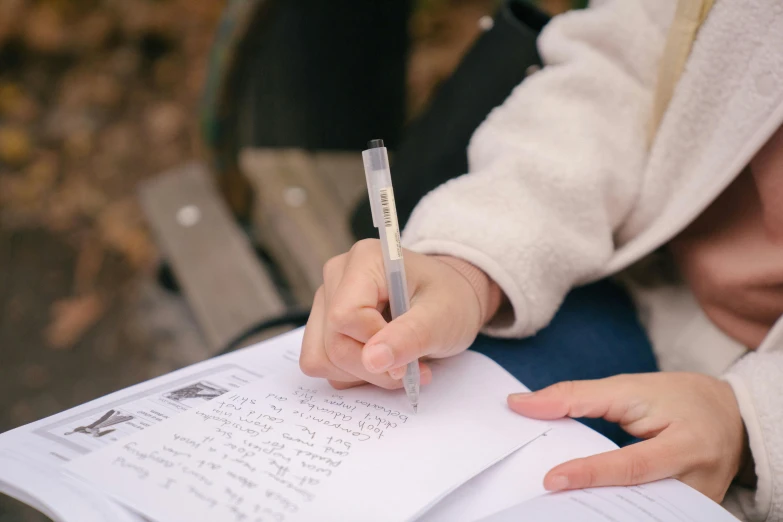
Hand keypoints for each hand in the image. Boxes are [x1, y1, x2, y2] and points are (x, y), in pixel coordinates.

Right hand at [300, 239, 495, 388]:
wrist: (452, 301)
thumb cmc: (450, 301)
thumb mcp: (442, 318)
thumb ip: (409, 337)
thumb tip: (373, 360)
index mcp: (365, 260)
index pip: (345, 316)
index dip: (374, 346)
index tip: (408, 360)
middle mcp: (337, 275)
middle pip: (332, 341)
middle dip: (372, 367)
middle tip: (410, 369)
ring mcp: (326, 300)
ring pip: (321, 357)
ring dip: (362, 373)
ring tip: (399, 364)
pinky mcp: (324, 323)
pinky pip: (322, 362)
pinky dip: (353, 373)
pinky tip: (382, 362)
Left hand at [508, 373, 746, 501]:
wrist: (731, 416)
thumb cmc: (677, 398)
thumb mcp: (629, 387)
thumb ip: (575, 396)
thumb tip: (520, 404)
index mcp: (687, 443)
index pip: (633, 466)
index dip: (591, 474)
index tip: (551, 480)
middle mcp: (700, 481)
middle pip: (639, 501)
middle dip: (594, 502)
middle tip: (550, 501)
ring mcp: (699, 503)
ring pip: (644, 515)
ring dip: (603, 510)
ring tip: (563, 505)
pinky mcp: (692, 513)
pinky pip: (650, 515)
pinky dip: (619, 510)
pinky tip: (590, 506)